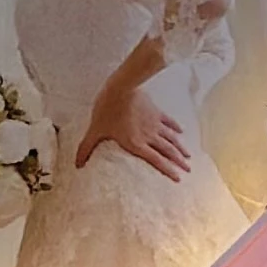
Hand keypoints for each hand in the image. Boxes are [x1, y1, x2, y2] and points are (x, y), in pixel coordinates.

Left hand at [76, 84, 190, 181]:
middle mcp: (149, 136)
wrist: (120, 87)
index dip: (168, 170)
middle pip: (168, 151)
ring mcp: (154, 123)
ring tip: (189, 156)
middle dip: (179, 162)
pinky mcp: (155, 111)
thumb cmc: (107, 109)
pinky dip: (176, 128)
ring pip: (171, 138)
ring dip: (180, 148)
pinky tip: (181, 132)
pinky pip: (169, 122)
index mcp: (137, 143)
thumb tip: (77, 164)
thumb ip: (87, 148)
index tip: (178, 179)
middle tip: (189, 170)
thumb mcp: (95, 130)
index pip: (156, 161)